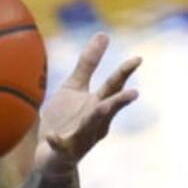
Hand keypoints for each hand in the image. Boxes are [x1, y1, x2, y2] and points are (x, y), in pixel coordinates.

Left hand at [37, 33, 140, 174]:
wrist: (50, 154)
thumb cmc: (66, 118)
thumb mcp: (74, 87)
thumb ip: (88, 63)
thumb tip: (104, 34)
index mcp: (98, 104)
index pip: (113, 87)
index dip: (124, 73)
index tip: (138, 59)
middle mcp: (95, 122)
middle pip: (108, 108)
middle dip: (119, 101)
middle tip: (134, 93)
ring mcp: (81, 137)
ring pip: (90, 128)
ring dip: (97, 118)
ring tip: (103, 107)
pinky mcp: (64, 151)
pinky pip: (60, 147)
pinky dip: (57, 142)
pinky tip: (51, 138)